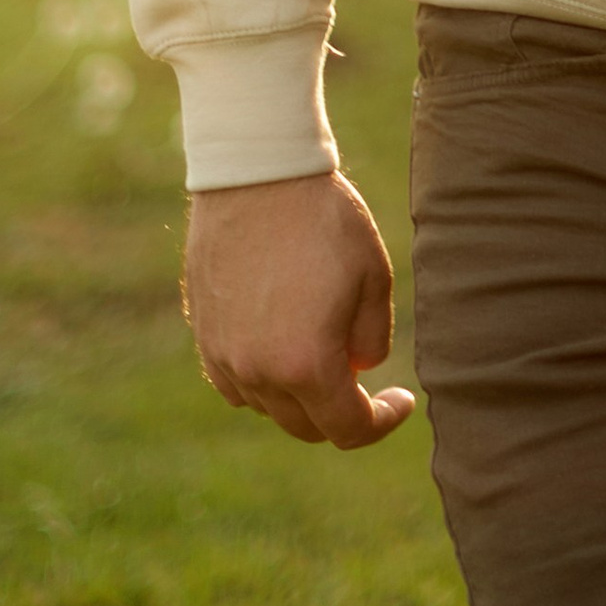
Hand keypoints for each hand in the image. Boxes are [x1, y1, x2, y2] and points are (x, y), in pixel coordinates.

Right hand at [181, 170, 414, 449]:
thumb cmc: (325, 221)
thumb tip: (358, 371)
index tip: (402, 400)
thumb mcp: (374, 278)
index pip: (348, 430)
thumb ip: (371, 340)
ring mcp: (224, 357)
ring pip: (270, 406)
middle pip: (307, 426)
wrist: (257, 176)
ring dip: (301, 395)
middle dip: (342, 412)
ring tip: (324, 347)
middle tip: (365, 376)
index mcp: (307, 365)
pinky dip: (264, 378)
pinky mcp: (204, 336)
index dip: (382, 423)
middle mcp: (259, 373)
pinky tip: (283, 341)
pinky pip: (237, 383)